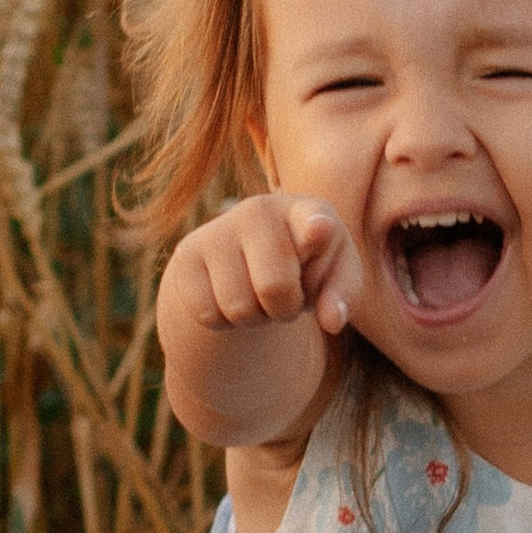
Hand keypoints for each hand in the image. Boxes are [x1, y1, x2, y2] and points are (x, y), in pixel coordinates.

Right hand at [167, 193, 362, 340]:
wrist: (244, 261)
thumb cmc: (303, 268)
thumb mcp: (333, 278)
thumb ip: (344, 296)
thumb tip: (333, 321)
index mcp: (307, 212)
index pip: (312, 219)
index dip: (315, 228)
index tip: (319, 228)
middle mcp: (259, 211)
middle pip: (275, 288)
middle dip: (284, 309)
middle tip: (285, 297)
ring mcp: (218, 231)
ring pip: (239, 308)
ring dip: (254, 317)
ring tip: (258, 295)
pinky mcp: (186, 257)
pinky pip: (208, 314)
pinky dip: (224, 321)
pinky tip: (230, 297)